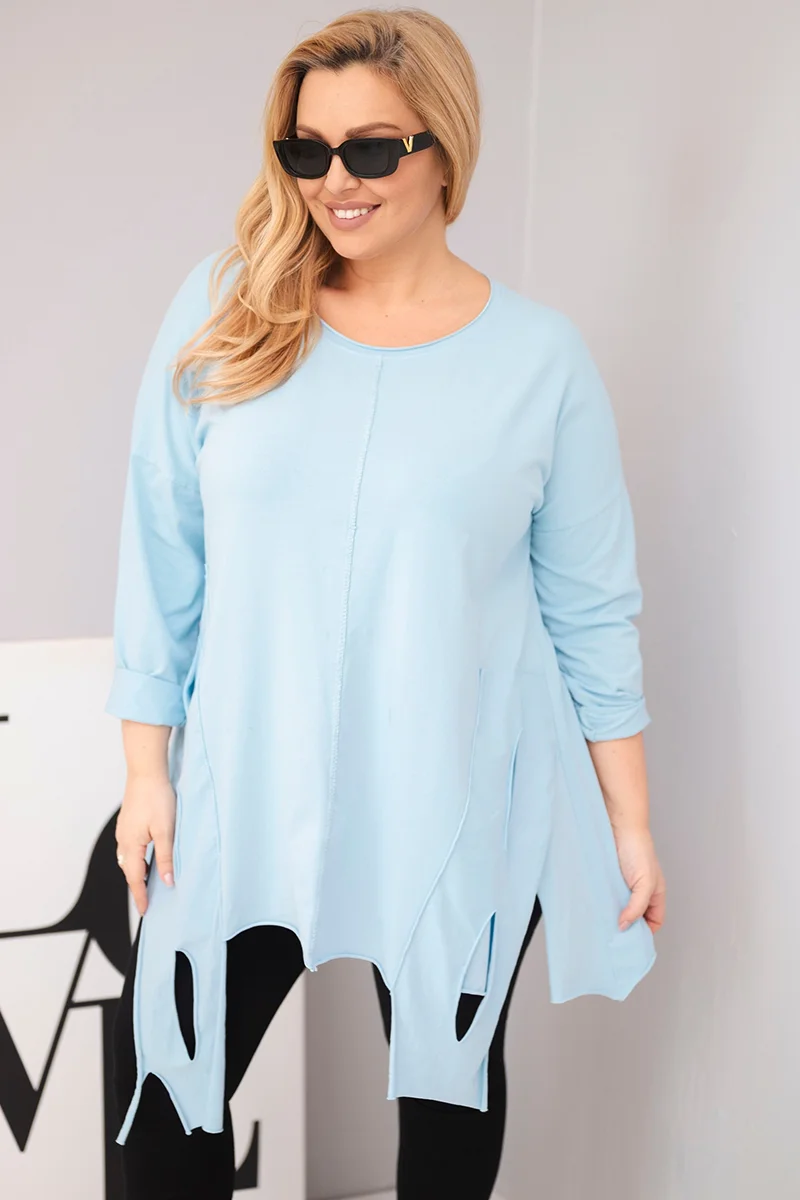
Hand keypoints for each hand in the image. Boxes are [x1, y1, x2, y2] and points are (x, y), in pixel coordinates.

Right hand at [115, 773, 175, 916]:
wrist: (146, 771)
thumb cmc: (157, 798)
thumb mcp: (166, 830)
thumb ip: (165, 857)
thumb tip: (167, 881)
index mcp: (130, 845)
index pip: (134, 879)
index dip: (140, 896)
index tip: (145, 911)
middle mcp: (122, 840)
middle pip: (128, 871)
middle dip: (137, 887)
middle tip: (147, 902)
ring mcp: (123, 830)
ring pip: (128, 859)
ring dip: (136, 873)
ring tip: (147, 884)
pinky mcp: (128, 822)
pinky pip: (129, 848)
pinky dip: (136, 859)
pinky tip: (145, 857)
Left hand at [612, 825, 665, 933]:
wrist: (620, 826)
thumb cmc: (638, 851)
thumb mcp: (644, 883)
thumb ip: (637, 907)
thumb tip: (625, 926)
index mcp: (655, 894)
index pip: (655, 921)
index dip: (646, 932)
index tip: (632, 941)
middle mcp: (641, 892)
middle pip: (637, 917)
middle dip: (628, 926)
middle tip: (613, 937)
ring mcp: (625, 886)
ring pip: (621, 908)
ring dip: (614, 915)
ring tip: (603, 925)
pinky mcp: (610, 879)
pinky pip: (608, 896)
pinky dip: (604, 904)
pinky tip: (597, 909)